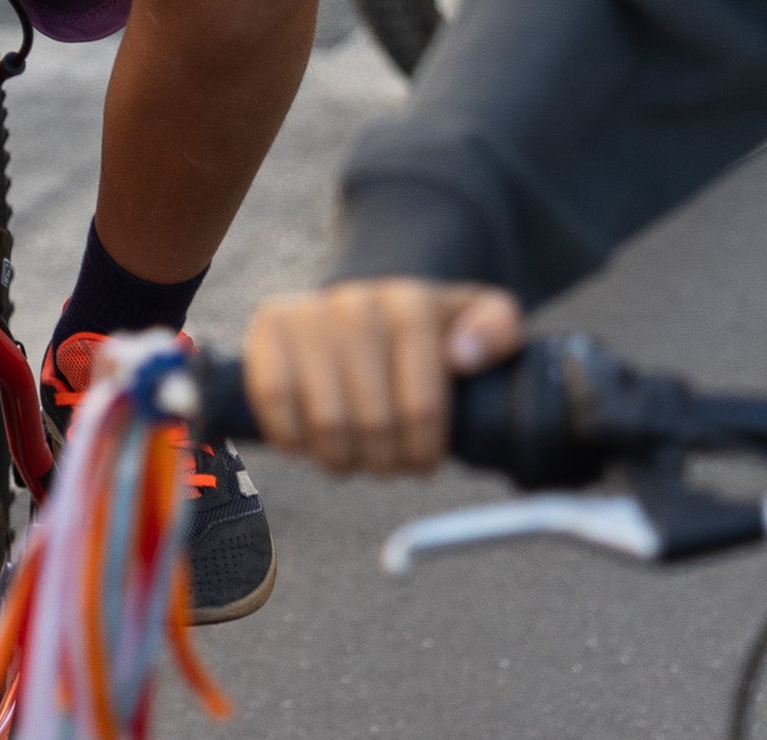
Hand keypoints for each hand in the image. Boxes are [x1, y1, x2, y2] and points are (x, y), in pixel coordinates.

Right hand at [240, 279, 522, 475]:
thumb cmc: (428, 334)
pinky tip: (309, 441)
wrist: (365, 308)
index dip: (423, 452)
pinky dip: (293, 438)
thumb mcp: (480, 321)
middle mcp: (355, 303)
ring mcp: (307, 314)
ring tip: (352, 456)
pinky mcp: (267, 330)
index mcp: (411, 305)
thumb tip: (462, 355)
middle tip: (387, 464)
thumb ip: (498, 329)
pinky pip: (273, 402)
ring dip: (342, 458)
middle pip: (373, 423)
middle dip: (384, 461)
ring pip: (326, 422)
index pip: (422, 408)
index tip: (424, 462)